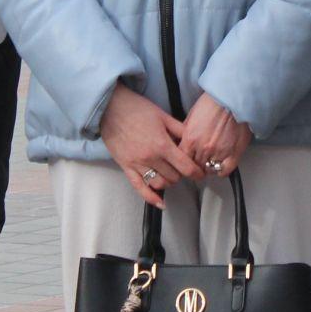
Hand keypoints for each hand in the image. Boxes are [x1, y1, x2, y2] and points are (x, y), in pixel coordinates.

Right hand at [98, 84, 203, 206]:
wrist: (109, 107)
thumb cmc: (136, 108)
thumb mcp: (163, 115)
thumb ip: (179, 130)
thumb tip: (193, 140)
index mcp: (162, 144)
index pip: (185, 167)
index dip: (196, 173)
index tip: (200, 174)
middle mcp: (150, 158)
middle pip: (174, 177)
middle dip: (182, 174)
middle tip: (183, 168)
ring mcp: (137, 164)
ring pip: (160, 184)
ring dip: (169, 182)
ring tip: (171, 174)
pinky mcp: (125, 167)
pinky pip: (139, 188)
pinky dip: (151, 198)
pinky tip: (160, 203)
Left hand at [178, 93, 253, 178]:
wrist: (231, 98)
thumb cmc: (213, 103)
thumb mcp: (191, 116)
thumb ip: (186, 132)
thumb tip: (182, 142)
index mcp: (191, 139)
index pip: (181, 160)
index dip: (183, 162)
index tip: (186, 162)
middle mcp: (203, 148)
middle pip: (194, 167)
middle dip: (195, 165)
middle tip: (198, 162)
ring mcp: (219, 153)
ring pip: (208, 170)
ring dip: (208, 168)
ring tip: (209, 162)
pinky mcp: (233, 154)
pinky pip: (224, 171)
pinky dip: (221, 170)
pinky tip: (220, 165)